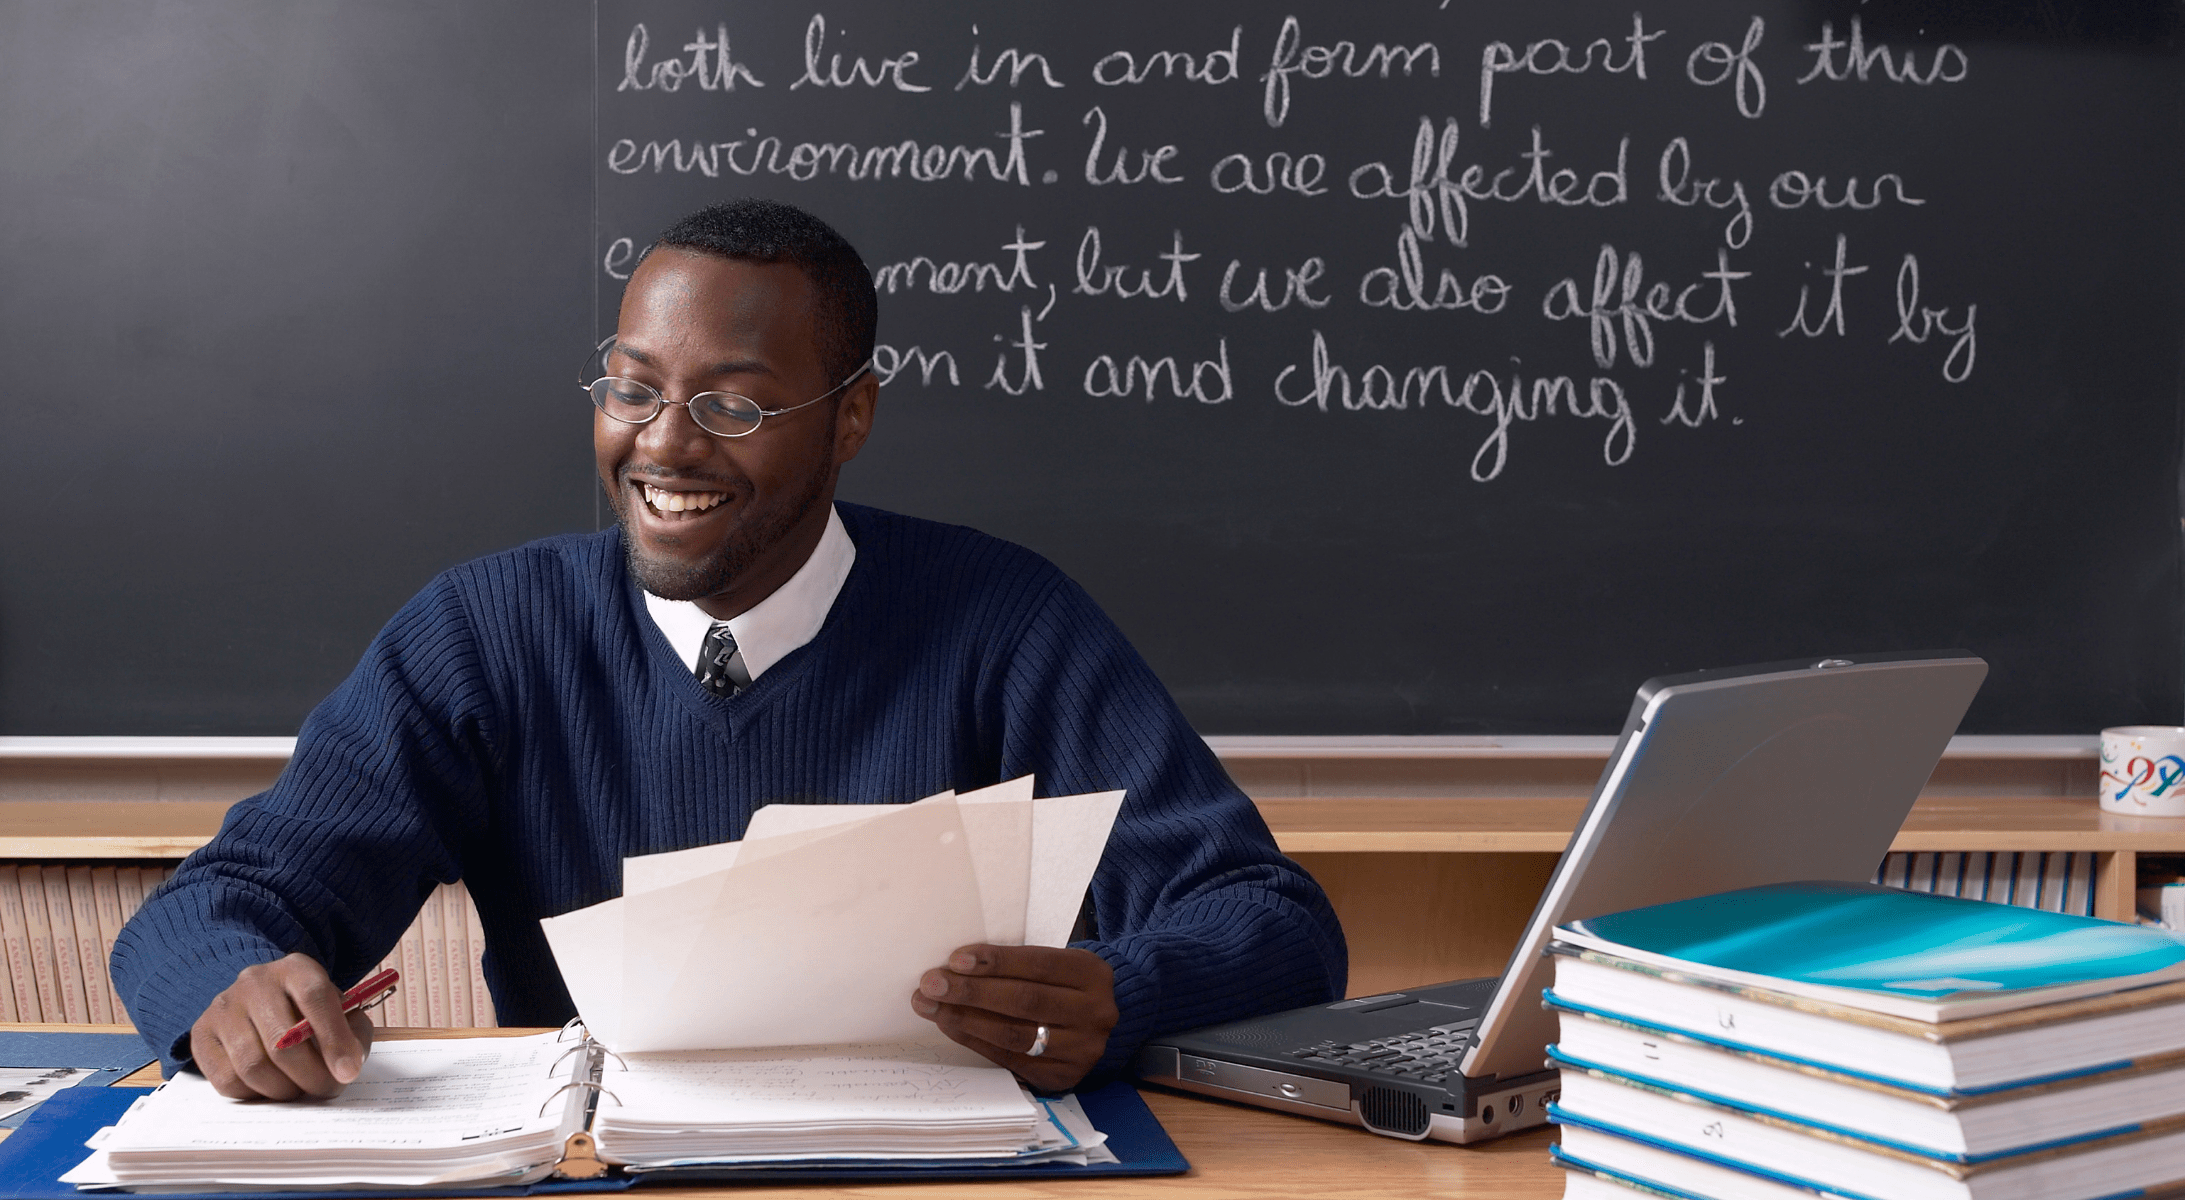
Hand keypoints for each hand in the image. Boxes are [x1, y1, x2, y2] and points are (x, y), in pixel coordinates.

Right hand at [189, 952, 374, 1099]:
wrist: (260, 1000)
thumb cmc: (308, 1011)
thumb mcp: (339, 1009)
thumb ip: (352, 1033)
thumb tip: (346, 1067)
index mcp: (296, 968)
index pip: (315, 997)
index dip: (334, 1039)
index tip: (348, 1072)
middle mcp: (255, 982)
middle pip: (282, 1042)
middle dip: (311, 1076)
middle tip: (327, 1090)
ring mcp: (224, 1007)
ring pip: (253, 1066)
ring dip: (283, 1090)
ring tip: (299, 1090)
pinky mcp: (202, 1033)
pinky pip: (226, 1080)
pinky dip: (254, 1094)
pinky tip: (269, 1087)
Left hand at [911, 944, 1117, 1090]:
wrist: (1092, 1026)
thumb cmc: (1061, 986)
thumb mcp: (1055, 966)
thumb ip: (1019, 965)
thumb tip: (957, 966)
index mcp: (1093, 974)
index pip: (1039, 964)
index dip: (996, 962)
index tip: (956, 959)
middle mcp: (1094, 1013)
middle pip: (1024, 1000)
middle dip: (972, 991)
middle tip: (932, 984)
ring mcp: (1080, 1050)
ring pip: (1015, 1034)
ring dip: (966, 1019)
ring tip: (932, 1006)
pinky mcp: (1061, 1077)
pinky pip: (1010, 1059)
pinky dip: (976, 1041)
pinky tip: (951, 1026)